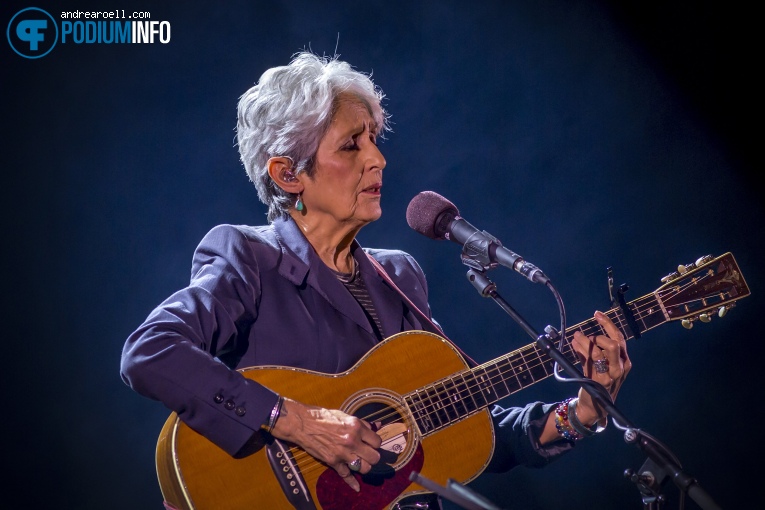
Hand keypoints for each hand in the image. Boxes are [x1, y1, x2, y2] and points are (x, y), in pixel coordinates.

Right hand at [270, 398, 381, 491]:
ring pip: (364, 468)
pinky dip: (352, 482)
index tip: (371, 442)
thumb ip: (362, 423)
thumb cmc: (322, 416)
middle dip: (373, 456)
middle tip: (368, 453)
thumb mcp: (344, 415)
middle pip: (374, 457)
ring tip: (361, 461)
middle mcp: (351, 441)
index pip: (377, 441)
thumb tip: (377, 425)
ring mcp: (342, 453)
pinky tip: (357, 487)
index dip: (375, 443)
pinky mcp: (333, 462)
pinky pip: (346, 475)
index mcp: (356, 427)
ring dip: (364, 466)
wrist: (302, 423)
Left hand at [571, 310, 631, 425]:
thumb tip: (577, 337)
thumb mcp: (594, 366)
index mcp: (623, 362)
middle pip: (615, 341)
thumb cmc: (595, 385)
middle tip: (586, 330)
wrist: (593, 408)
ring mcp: (612, 374)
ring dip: (586, 341)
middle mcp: (621, 367)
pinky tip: (575, 344)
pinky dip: (582, 349)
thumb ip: (587, 352)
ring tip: (576, 337)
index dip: (608, 324)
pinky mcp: (601, 380)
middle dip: (601, 331)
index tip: (597, 314)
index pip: (619, 338)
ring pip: (601, 349)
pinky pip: (592, 359)